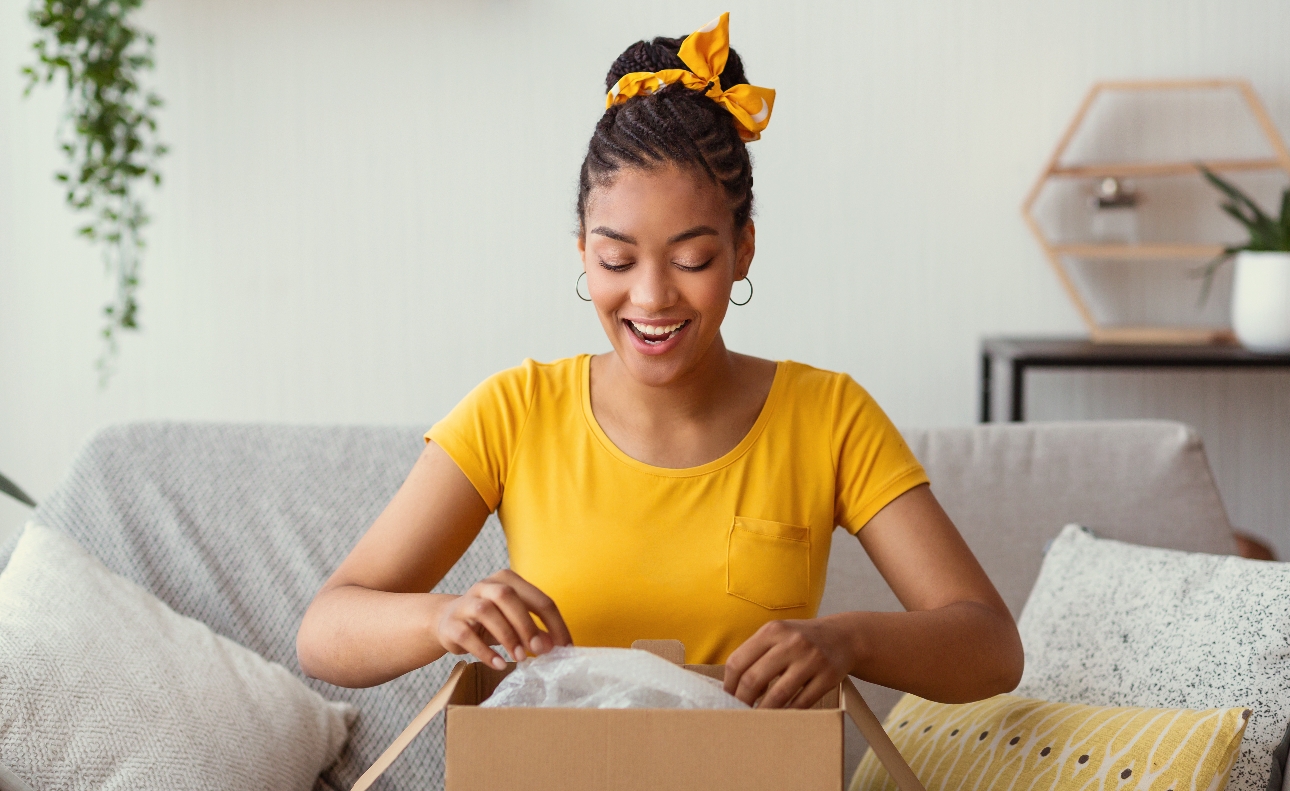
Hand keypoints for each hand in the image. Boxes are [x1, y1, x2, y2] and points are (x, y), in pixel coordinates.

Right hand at [435, 570, 572, 669]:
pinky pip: (467, 636)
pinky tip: (499, 664)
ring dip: (507, 636)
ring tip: (519, 658)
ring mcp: (465, 602)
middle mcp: (486, 586)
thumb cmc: (489, 621)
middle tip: (539, 650)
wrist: (447, 621)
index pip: (538, 598)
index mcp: (507, 580)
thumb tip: (553, 645)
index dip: (554, 623)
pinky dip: (485, 652)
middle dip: (527, 624)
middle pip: (508, 596)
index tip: (564, 647)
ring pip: (486, 611)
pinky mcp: (451, 624)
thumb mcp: (515, 622)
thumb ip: (534, 630)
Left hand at [724, 618, 853, 708]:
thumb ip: (756, 654)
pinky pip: (802, 702)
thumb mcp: (778, 635)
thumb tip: (734, 688)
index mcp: (773, 630)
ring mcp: (811, 659)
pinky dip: (788, 712)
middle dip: (742, 701)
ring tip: (757, 718)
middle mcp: (791, 642)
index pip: (738, 661)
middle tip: (739, 712)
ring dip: (764, 711)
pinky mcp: (828, 676)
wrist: (844, 637)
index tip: (727, 698)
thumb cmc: (802, 640)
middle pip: (753, 679)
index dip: (729, 684)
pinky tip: (781, 715)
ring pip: (778, 695)